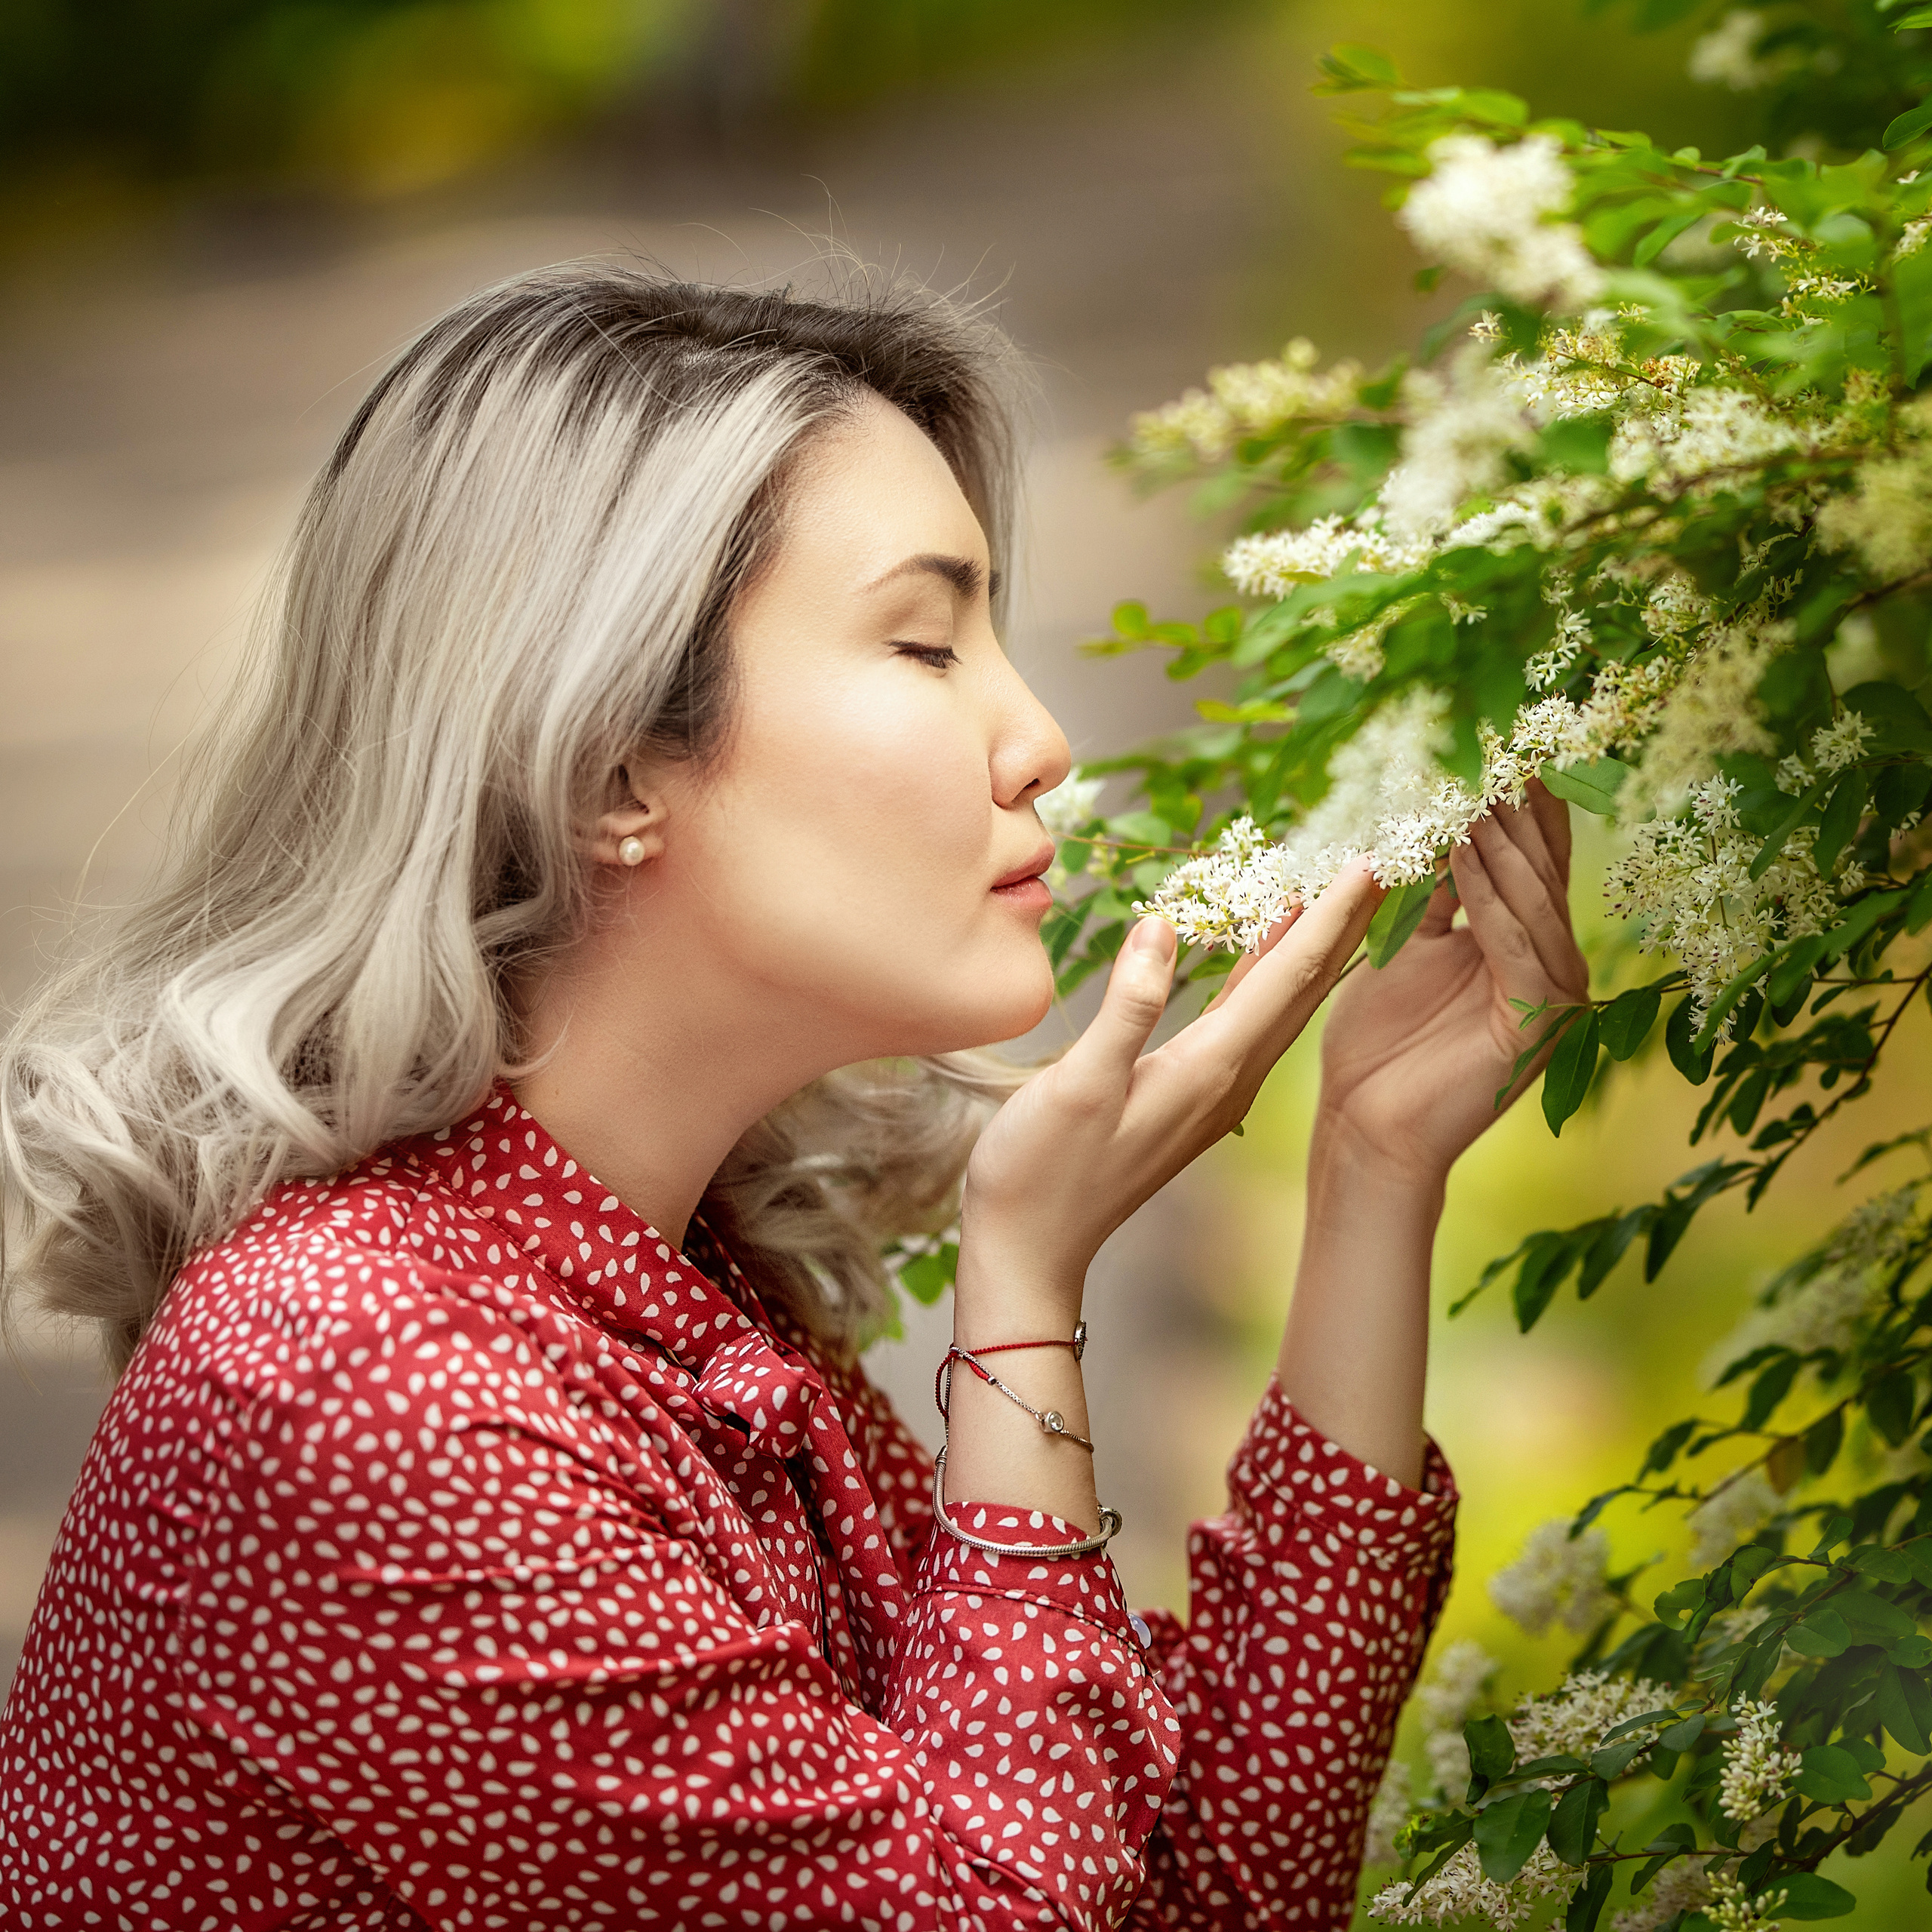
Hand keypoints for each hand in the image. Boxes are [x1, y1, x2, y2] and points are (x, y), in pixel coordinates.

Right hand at [959, 861, 1383, 1320]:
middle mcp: (1227, 1078)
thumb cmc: (1041, 1172)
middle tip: (1380, 863)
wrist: (1030, 1250)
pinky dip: (1267, 976)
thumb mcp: (1079, 1084)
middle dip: (1345, 924)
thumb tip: (1163, 926)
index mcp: (1210, 1068)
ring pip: (1282, 1005)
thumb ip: (1127, 1006)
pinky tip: (1266, 951)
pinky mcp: (1189, 1094)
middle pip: (1304, 988)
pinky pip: (1248, 1019)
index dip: (1331, 916)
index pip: (1289, 978)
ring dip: (1313, 948)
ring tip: (1338, 893)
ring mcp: (1212, 1090)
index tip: (1370, 862)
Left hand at [1314, 780, 1587, 1185]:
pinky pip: (1515, 944)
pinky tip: (1467, 851)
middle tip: (1498, 740)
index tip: (1495, 740)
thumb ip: (1427, 890)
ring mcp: (1552, 995)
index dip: (1514, 801)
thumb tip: (1432, 815)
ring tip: (1474, 784)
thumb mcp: (1399, 945)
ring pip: (1532, 900)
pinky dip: (1491, 896)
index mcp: (1519, 942)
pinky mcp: (1536, 1024)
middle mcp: (1549, 963)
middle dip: (1516, 806)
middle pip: (1540, 868)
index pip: (1526, 858)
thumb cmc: (1376, 1042)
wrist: (1365, 1125)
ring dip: (1501, 840)